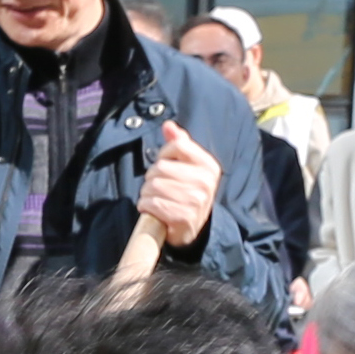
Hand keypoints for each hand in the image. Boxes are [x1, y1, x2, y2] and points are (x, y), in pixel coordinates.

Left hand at [135, 125, 219, 252]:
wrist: (193, 228)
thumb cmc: (188, 192)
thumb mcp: (189, 166)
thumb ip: (180, 143)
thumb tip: (168, 125)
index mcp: (208, 165)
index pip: (178, 145)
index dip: (163, 154)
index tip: (164, 165)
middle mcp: (204, 181)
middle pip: (161, 167)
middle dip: (152, 178)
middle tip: (158, 188)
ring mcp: (195, 200)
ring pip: (153, 185)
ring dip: (146, 194)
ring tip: (155, 199)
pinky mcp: (182, 217)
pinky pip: (151, 203)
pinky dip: (146, 207)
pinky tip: (154, 210)